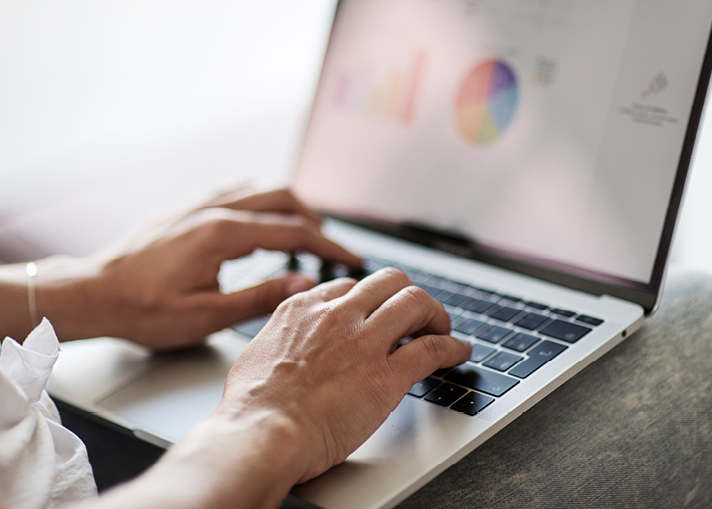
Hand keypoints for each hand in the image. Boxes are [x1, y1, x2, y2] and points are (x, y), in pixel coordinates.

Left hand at [78, 187, 360, 348]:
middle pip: (283, 197)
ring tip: (304, 234)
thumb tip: (306, 284)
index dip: (329, 246)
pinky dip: (262, 203)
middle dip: (314, 220)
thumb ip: (261, 297)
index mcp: (222, 234)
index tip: (351, 259)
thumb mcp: (207, 316)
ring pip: (260, 189)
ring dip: (289, 207)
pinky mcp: (187, 207)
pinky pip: (237, 191)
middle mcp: (214, 209)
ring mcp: (199, 203)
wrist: (93, 292)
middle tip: (331, 247)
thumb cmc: (143, 309)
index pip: (294, 232)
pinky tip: (261, 223)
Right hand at [217, 267, 471, 482]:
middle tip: (417, 316)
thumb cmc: (253, 405)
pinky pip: (432, 348)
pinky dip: (452, 346)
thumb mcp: (259, 349)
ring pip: (416, 302)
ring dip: (435, 314)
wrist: (262, 431)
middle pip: (390, 281)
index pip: (352, 285)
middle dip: (407, 295)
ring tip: (441, 329)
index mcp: (305, 307)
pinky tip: (458, 351)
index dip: (372, 298)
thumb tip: (287, 335)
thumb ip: (282, 334)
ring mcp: (365, 341)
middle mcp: (338, 315)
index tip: (380, 311)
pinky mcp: (387, 374)